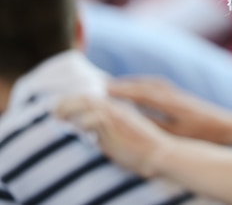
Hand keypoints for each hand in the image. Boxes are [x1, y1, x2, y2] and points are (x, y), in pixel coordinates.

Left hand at [54, 94, 173, 177]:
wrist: (159, 152)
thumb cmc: (141, 148)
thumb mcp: (121, 134)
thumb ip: (105, 130)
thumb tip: (87, 133)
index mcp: (118, 109)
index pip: (92, 99)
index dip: (75, 101)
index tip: (61, 107)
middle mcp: (117, 109)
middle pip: (87, 97)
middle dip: (67, 102)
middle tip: (54, 111)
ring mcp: (117, 116)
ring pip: (88, 103)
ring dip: (70, 108)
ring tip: (58, 117)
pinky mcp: (117, 126)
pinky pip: (95, 118)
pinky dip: (82, 121)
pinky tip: (74, 126)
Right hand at [107, 77, 231, 143]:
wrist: (225, 126)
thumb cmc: (202, 132)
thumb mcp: (177, 132)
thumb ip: (156, 124)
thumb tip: (134, 117)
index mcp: (170, 102)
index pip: (141, 93)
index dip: (122, 90)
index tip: (104, 89)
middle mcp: (172, 94)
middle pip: (144, 85)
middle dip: (124, 84)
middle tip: (102, 85)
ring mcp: (176, 93)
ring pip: (150, 84)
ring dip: (133, 83)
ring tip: (116, 86)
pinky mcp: (180, 96)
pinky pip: (157, 86)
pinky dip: (144, 85)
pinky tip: (138, 90)